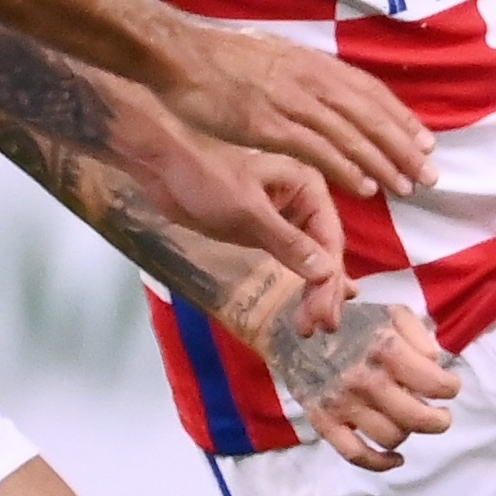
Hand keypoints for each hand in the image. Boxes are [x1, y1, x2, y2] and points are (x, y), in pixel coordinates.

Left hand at [118, 124, 350, 326]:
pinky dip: (298, 280)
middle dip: (323, 290)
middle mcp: (304, 201)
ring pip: (310, 259)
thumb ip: (287, 242)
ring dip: (313, 291)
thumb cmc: (207, 180)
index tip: (324, 316)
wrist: (165, 169)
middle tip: (320, 327)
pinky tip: (308, 301)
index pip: (330, 241)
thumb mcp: (249, 212)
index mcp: (308, 187)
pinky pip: (291, 258)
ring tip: (311, 326)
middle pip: (324, 252)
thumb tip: (326, 272)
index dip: (330, 281)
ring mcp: (286, 217)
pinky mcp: (265, 230)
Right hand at [159, 22, 434, 198]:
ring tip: (405, 187)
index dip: (400, 118)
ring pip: (351, 135)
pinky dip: (346, 168)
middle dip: (403, 146)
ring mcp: (291, 101)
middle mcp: (310, 79)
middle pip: (370, 115)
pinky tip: (364, 188)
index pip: (370, 90)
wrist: (177, 55)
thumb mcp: (269, 53)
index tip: (424, 140)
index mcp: (311, 61)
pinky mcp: (269, 124)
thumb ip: (298, 71)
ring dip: (383, 163)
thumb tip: (315, 81)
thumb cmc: (216, 56)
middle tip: (429, 174)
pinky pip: (319, 149)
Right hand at [255, 294, 459, 472]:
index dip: (450, 389)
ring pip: (391, 437)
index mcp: (384, 348)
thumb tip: (435, 364)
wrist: (290, 325)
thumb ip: (418, 335)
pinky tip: (396, 458)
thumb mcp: (389, 312)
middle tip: (442, 417)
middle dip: (438, 421)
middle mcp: (364, 378)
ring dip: (408, 433)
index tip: (450, 388)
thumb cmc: (349, 321)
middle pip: (416, 418)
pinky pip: (356, 454)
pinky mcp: (323, 420)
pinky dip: (381, 463)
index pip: (433, 383)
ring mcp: (342, 403)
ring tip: (408, 421)